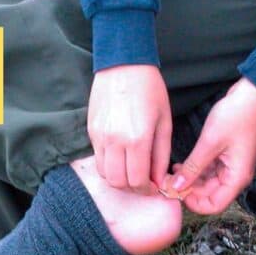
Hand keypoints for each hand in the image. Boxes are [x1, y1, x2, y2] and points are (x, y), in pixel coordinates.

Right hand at [87, 64, 171, 193]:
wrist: (123, 65)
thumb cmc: (150, 90)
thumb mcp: (164, 122)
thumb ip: (161, 155)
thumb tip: (159, 180)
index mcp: (137, 139)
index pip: (137, 180)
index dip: (146, 189)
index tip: (153, 186)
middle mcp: (115, 141)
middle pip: (119, 182)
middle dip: (132, 187)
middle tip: (143, 181)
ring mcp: (100, 137)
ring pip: (105, 174)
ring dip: (119, 178)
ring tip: (131, 170)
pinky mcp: (91, 131)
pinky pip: (98, 158)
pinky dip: (109, 165)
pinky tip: (121, 156)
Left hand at [166, 78, 255, 214]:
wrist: (252, 96)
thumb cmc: (236, 117)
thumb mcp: (209, 144)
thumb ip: (193, 167)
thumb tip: (176, 187)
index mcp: (236, 178)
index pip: (214, 205)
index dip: (194, 204)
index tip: (176, 193)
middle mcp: (235, 176)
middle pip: (209, 195)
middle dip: (188, 191)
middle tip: (167, 183)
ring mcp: (231, 166)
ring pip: (207, 183)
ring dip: (190, 181)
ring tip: (171, 173)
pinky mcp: (226, 157)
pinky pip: (208, 171)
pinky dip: (194, 171)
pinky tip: (179, 166)